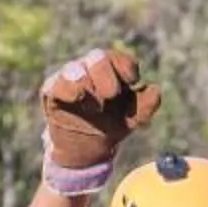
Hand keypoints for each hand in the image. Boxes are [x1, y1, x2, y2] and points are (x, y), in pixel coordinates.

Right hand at [38, 46, 160, 172]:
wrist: (86, 148)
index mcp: (114, 72)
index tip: (133, 81)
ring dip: (86, 80)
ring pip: (76, 69)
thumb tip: (155, 89)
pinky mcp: (53, 91)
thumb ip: (146, 106)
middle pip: (97, 58)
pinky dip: (68, 87)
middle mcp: (91, 70)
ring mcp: (70, 78)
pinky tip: (78, 96)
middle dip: (106, 73)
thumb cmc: (111, 125)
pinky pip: (57, 84)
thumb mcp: (133, 119)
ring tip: (94, 102)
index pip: (121, 59)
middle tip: (111, 94)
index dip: (127, 67)